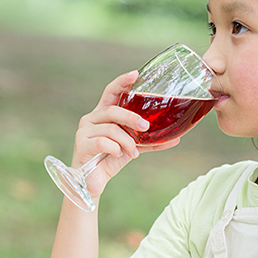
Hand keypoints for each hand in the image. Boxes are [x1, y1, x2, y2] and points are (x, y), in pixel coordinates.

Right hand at [71, 70, 180, 196]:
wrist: (92, 183)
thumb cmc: (110, 160)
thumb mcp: (132, 147)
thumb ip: (150, 142)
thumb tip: (177, 138)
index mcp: (102, 114)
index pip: (111, 92)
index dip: (122, 82)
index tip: (136, 74)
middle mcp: (91, 118)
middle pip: (113, 109)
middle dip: (131, 117)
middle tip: (146, 127)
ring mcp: (83, 131)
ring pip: (111, 129)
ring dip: (127, 141)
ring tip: (133, 152)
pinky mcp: (81, 145)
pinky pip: (103, 142)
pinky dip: (116, 149)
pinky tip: (119, 155)